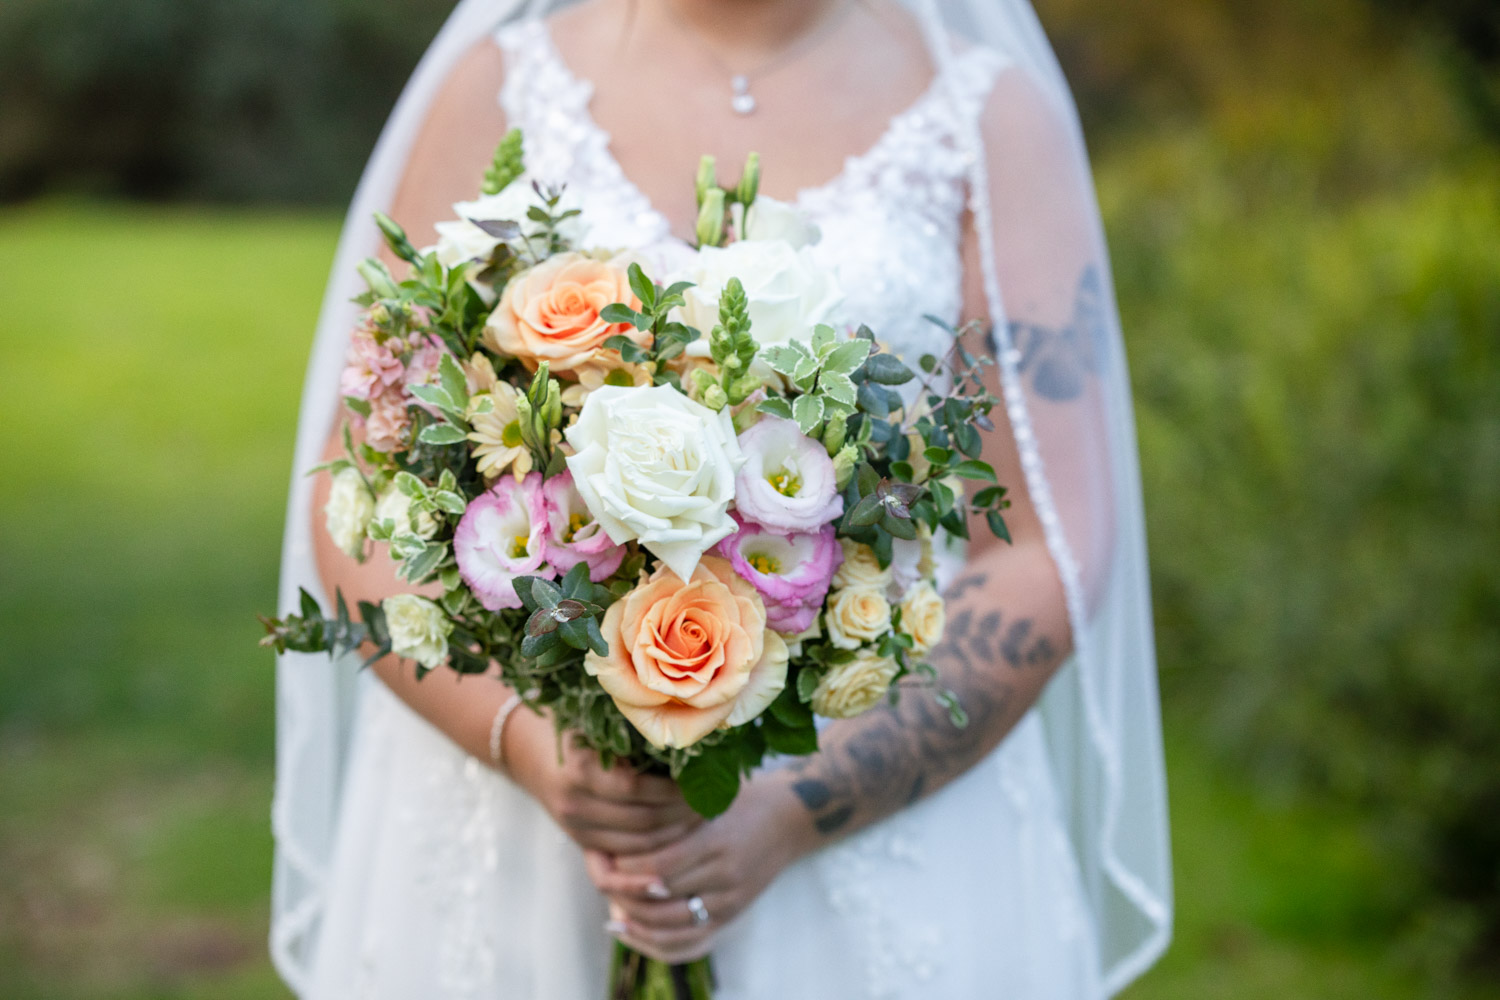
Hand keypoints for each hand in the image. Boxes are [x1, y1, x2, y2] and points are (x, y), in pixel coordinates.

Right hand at [504, 707, 700, 854]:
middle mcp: (574, 801)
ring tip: (702, 821)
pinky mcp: (581, 843)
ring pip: (637, 846)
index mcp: (581, 767)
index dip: (673, 790)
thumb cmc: (580, 728)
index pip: (637, 788)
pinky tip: (678, 841)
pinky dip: (655, 853)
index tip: (703, 781)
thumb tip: (691, 738)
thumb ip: (634, 731)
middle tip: (712, 804)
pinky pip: (625, 859)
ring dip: (674, 838)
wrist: (532, 753)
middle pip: (641, 821)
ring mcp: (575, 827)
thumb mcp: (599, 721)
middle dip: (682, 816)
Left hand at [584, 775, 807, 963]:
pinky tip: (628, 931)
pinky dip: (653, 943)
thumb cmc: (739, 798)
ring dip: (634, 921)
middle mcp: (724, 875)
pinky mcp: (731, 917)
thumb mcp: (708, 794)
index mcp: (716, 840)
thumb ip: (669, 810)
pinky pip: (689, 945)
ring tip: (611, 905)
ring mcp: (729, 901)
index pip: (658, 864)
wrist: (789, 819)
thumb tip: (618, 828)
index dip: (625, 865)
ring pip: (670, 927)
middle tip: (600, 876)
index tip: (603, 852)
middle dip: (622, 891)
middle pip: (660, 899)